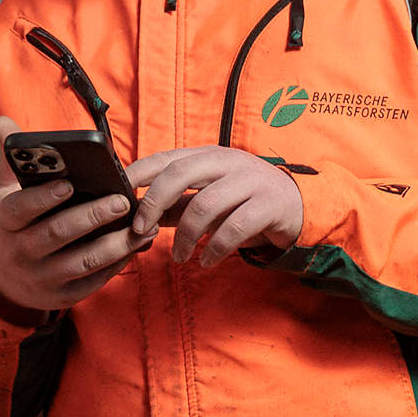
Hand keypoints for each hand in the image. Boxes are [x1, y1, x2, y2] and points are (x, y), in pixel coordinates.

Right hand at [0, 119, 144, 314]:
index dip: (43, 198)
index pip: (21, 209)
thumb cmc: (15, 225)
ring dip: (114, 244)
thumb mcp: (6, 193)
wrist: (5, 280)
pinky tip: (136, 245)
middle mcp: (20, 251)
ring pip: (82, 261)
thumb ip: (12, 159)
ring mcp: (41, 277)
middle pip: (57, 234)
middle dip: (91, 217)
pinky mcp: (62, 295)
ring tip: (141, 226)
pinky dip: (117, 264)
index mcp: (5, 221)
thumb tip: (4, 121)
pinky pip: (93, 279)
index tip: (68, 184)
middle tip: (120, 200)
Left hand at [127, 144, 306, 266]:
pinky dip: (214, 249)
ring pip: (205, 205)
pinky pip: (234, 228)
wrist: (298, 205)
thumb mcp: (209, 197)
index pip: (167, 157)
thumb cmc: (245, 200)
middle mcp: (228, 162)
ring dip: (184, 236)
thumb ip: (176, 204)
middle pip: (181, 174)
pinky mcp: (269, 205)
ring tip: (179, 257)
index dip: (139, 173)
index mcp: (209, 155)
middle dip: (154, 202)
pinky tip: (206, 261)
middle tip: (140, 229)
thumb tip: (137, 216)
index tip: (118, 193)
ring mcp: (251, 181)